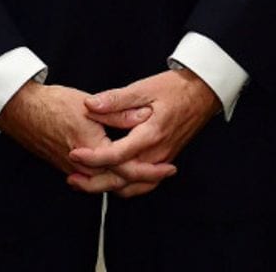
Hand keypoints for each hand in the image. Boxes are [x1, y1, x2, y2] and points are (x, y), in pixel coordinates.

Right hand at [0, 81, 168, 194]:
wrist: (23, 111)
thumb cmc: (54, 104)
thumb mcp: (90, 105)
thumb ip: (118, 113)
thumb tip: (144, 118)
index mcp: (91, 148)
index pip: (127, 168)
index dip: (151, 170)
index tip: (169, 167)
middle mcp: (83, 165)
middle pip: (119, 183)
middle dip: (145, 181)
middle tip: (166, 173)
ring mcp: (74, 169)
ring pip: (108, 184)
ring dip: (131, 181)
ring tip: (152, 173)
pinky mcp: (69, 167)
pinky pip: (96, 180)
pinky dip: (114, 178)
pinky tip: (125, 170)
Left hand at [70, 69, 220, 198]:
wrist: (204, 94)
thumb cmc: (176, 88)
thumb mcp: (145, 88)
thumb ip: (117, 99)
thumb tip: (91, 105)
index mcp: (151, 134)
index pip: (117, 155)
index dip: (93, 156)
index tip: (74, 152)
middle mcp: (158, 153)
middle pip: (123, 179)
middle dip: (94, 182)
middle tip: (71, 178)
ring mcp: (163, 160)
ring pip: (133, 186)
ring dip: (108, 188)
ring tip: (85, 183)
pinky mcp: (165, 161)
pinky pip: (144, 184)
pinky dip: (126, 187)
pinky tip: (111, 182)